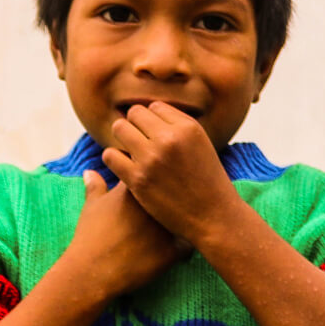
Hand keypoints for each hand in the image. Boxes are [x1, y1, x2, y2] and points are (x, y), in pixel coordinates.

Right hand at [67, 169, 186, 297]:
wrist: (92, 269)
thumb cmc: (90, 236)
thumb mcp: (91, 207)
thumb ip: (95, 186)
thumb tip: (89, 171)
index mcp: (137, 186)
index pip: (156, 174)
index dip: (156, 183)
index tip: (152, 193)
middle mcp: (157, 202)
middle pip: (176, 195)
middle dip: (173, 202)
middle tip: (162, 216)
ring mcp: (167, 225)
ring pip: (188, 219)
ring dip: (183, 224)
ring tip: (173, 233)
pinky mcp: (173, 249)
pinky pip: (189, 246)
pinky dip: (185, 248)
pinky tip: (176, 252)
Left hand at [102, 101, 238, 243]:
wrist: (214, 218)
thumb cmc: (208, 184)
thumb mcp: (202, 146)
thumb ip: (179, 128)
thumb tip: (151, 112)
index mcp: (187, 127)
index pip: (154, 107)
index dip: (151, 122)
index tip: (155, 138)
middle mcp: (169, 138)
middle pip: (134, 113)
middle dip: (134, 126)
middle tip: (139, 145)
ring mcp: (152, 158)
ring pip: (119, 129)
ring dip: (122, 139)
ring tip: (130, 153)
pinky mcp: (138, 179)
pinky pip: (110, 155)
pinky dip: (114, 159)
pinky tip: (124, 168)